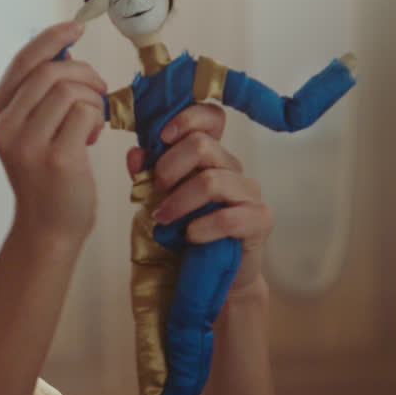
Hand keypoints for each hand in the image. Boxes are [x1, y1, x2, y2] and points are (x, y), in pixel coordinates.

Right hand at [0, 21, 107, 247]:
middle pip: (50, 72)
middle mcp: (5, 128)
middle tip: (98, 89)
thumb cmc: (48, 177)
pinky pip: (84, 112)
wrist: (49, 229)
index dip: (52, 38)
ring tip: (93, 119)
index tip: (77, 26)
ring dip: (92, 98)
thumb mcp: (31, 131)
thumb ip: (39, 95)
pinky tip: (92, 136)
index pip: (23, 62)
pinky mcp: (57, 159)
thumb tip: (63, 50)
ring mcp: (28, 144)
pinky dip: (97, 117)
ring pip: (69, 90)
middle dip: (83, 73)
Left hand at [126, 104, 273, 291]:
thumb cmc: (184, 234)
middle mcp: (232, 168)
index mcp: (210, 156)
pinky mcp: (260, 220)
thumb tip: (135, 152)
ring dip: (179, 202)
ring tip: (162, 220)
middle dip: (169, 168)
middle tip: (155, 192)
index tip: (161, 136)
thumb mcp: (157, 202)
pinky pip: (230, 217)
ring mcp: (249, 192)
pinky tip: (189, 237)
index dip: (188, 118)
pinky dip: (203, 227)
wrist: (210, 276)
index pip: (212, 118)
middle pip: (203, 145)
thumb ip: (147, 177)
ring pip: (212, 181)